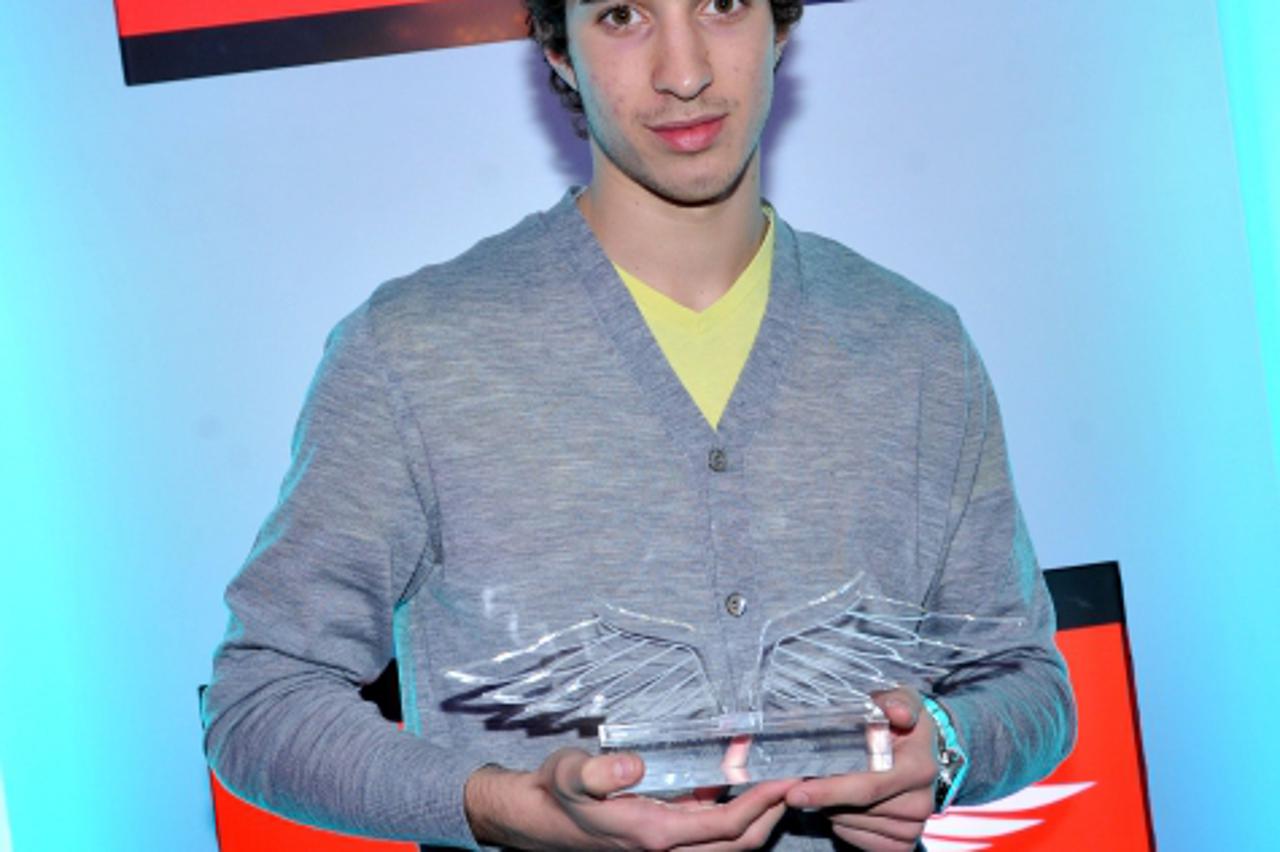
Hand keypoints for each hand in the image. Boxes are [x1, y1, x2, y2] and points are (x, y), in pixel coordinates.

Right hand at [465, 748, 797, 850]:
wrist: (537, 816)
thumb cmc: (557, 791)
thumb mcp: (573, 773)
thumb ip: (601, 771)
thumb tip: (635, 766)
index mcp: (654, 834)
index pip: (726, 826)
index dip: (762, 805)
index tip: (788, 780)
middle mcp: (666, 848)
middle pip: (738, 844)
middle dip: (772, 814)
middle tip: (796, 780)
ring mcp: (665, 847)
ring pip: (726, 844)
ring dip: (755, 817)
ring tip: (774, 781)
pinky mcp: (661, 838)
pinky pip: (708, 833)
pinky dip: (731, 814)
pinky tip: (734, 784)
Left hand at [784, 688, 938, 850]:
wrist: (922, 750)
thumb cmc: (901, 721)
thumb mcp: (900, 699)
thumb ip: (894, 701)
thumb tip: (896, 711)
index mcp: (919, 767)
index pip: (867, 786)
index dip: (829, 790)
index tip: (795, 791)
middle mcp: (921, 801)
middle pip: (855, 808)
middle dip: (823, 796)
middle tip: (798, 781)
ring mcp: (914, 826)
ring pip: (852, 824)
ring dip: (831, 808)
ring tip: (832, 782)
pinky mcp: (903, 842)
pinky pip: (859, 839)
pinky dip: (843, 823)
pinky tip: (844, 803)